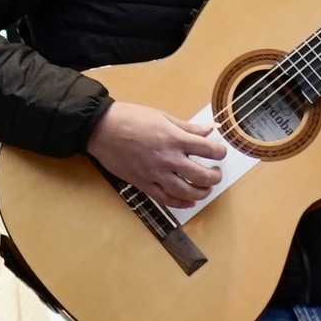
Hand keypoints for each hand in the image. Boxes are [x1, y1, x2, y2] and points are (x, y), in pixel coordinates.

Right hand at [87, 101, 225, 205]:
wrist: (101, 129)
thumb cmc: (130, 118)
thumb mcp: (162, 117)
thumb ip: (187, 127)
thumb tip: (209, 130)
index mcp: (174, 139)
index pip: (209, 150)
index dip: (220, 152)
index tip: (219, 152)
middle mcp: (168, 159)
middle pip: (202, 176)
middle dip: (215, 177)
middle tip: (215, 173)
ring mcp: (156, 174)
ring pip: (187, 192)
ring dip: (202, 193)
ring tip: (205, 188)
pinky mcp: (143, 184)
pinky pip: (166, 199)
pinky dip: (181, 203)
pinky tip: (189, 201)